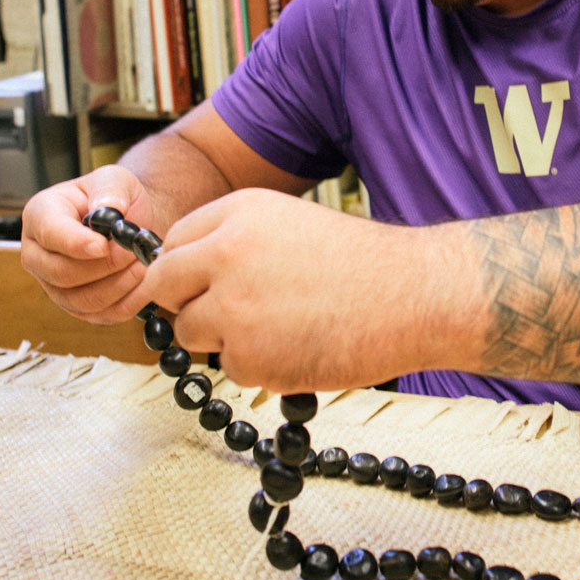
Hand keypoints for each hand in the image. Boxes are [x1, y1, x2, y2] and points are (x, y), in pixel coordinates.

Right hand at [20, 165, 157, 323]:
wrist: (129, 221)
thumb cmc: (116, 197)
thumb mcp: (115, 178)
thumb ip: (110, 188)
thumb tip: (110, 207)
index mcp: (40, 216)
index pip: (50, 234)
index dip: (77, 244)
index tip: (105, 245)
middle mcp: (39, 254)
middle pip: (62, 274)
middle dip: (106, 265)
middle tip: (134, 251)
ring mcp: (55, 285)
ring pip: (82, 300)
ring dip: (120, 285)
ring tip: (143, 263)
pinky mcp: (79, 307)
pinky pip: (102, 315)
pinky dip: (129, 302)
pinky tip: (146, 282)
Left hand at [136, 188, 453, 393]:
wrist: (416, 295)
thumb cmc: (367, 264)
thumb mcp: (294, 226)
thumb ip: (239, 242)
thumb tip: (192, 274)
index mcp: (239, 213)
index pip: (173, 243)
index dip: (183, 269)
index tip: (195, 285)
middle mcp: (224, 253)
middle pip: (164, 287)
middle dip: (185, 303)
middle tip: (222, 314)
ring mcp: (232, 307)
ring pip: (190, 331)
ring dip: (223, 337)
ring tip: (281, 327)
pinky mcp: (248, 356)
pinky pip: (230, 365)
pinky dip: (259, 365)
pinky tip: (301, 346)